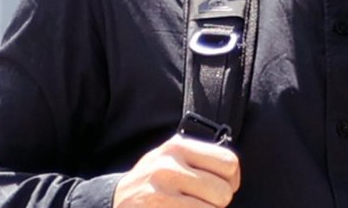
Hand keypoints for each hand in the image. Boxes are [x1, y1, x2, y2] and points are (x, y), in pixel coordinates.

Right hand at [113, 135, 240, 206]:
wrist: (113, 201)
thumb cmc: (152, 181)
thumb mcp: (171, 158)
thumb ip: (200, 159)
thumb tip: (233, 172)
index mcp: (178, 147)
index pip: (229, 162)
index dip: (232, 180)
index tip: (223, 186)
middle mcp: (168, 166)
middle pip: (223, 191)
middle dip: (218, 202)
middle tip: (203, 202)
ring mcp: (161, 191)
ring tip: (191, 207)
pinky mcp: (158, 207)